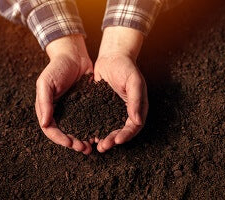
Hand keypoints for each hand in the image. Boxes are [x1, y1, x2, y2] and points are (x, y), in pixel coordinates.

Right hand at [35, 35, 93, 153]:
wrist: (74, 56)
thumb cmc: (57, 67)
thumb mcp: (46, 83)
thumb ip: (44, 102)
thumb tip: (44, 123)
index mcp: (47, 109)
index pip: (51, 130)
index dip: (59, 138)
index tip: (70, 143)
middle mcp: (59, 112)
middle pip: (64, 133)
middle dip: (73, 143)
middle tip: (83, 148)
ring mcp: (72, 110)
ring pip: (77, 130)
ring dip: (83, 140)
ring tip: (91, 146)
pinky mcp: (85, 107)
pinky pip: (88, 121)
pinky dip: (92, 129)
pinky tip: (98, 134)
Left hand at [94, 27, 148, 152]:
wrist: (112, 56)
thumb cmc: (126, 67)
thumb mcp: (134, 81)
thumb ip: (136, 100)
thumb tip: (138, 121)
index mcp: (137, 107)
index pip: (134, 127)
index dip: (126, 136)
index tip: (116, 141)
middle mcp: (125, 111)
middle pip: (120, 131)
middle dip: (112, 140)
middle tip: (102, 147)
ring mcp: (113, 110)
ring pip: (109, 128)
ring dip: (103, 137)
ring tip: (94, 144)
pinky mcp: (102, 106)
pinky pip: (98, 120)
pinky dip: (94, 127)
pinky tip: (86, 132)